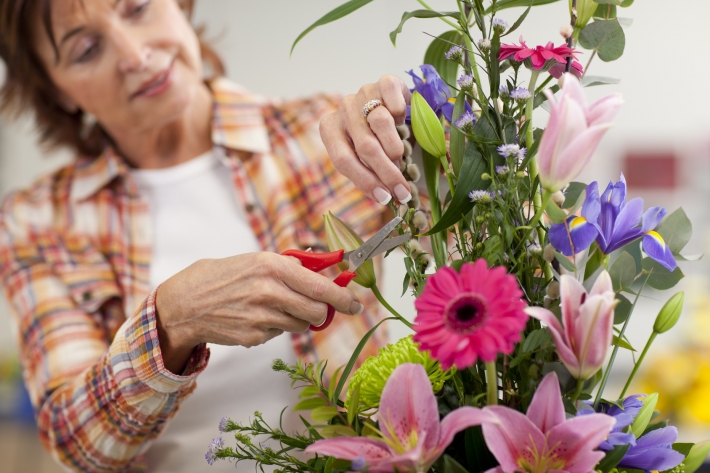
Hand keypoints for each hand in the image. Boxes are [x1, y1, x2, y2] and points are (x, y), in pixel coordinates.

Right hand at [155, 252, 363, 372]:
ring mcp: (261, 317)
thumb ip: (292, 265)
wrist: (187, 303)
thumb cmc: (224, 276)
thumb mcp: (257, 260)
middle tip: (316, 308)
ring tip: (275, 307)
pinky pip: (280, 334)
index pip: (320, 286)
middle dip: (321, 311)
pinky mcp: (254, 336)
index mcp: (272, 266)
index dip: (342, 297)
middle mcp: (269, 291)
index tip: (355, 303)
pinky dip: (276, 327)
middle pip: (317, 312)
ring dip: (297, 319)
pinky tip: (257, 317)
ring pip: (301, 325)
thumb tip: (325, 264)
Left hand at [320, 75, 411, 205]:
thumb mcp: (362, 156)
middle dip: (386, 172)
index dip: (365, 181)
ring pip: (380, 122)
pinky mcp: (384, 82)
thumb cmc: (373, 137)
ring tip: (401, 158)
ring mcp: (363, 93)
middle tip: (402, 190)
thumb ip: (367, 173)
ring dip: (394, 147)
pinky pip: (393, 96)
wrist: (387, 105)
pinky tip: (402, 120)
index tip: (384, 197)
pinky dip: (400, 111)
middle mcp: (343, 109)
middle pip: (365, 146)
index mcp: (330, 129)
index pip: (343, 160)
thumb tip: (384, 198)